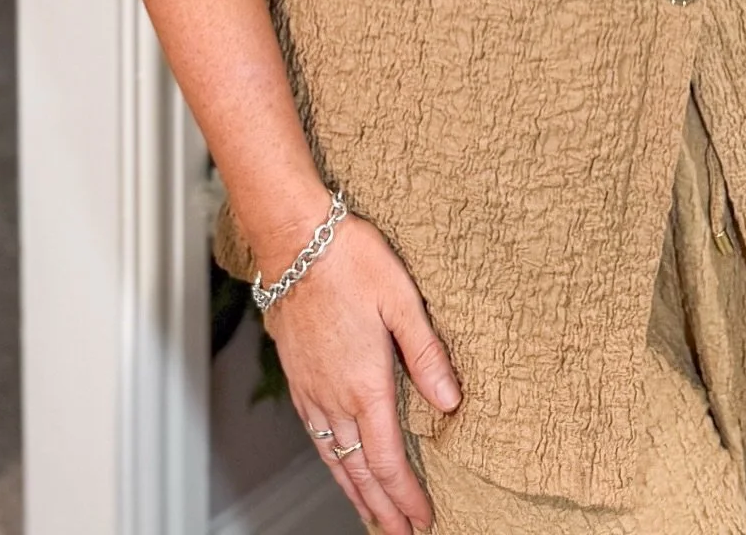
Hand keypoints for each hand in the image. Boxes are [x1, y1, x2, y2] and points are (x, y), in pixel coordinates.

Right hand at [262, 210, 460, 533]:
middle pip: (360, 470)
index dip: (406, 495)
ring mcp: (312, 390)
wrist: (295, 240)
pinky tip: (339, 463)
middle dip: (383, 507)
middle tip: (402, 532)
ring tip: (373, 515)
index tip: (423, 519)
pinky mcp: (298, 377)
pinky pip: (317, 436)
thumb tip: (451, 402)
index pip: (388, 459)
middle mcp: (335, 397)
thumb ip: (427, 354)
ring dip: (355, 492)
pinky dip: (332, 462)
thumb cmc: (351, 261)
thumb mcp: (402, 299)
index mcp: (365, 383)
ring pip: (335, 458)